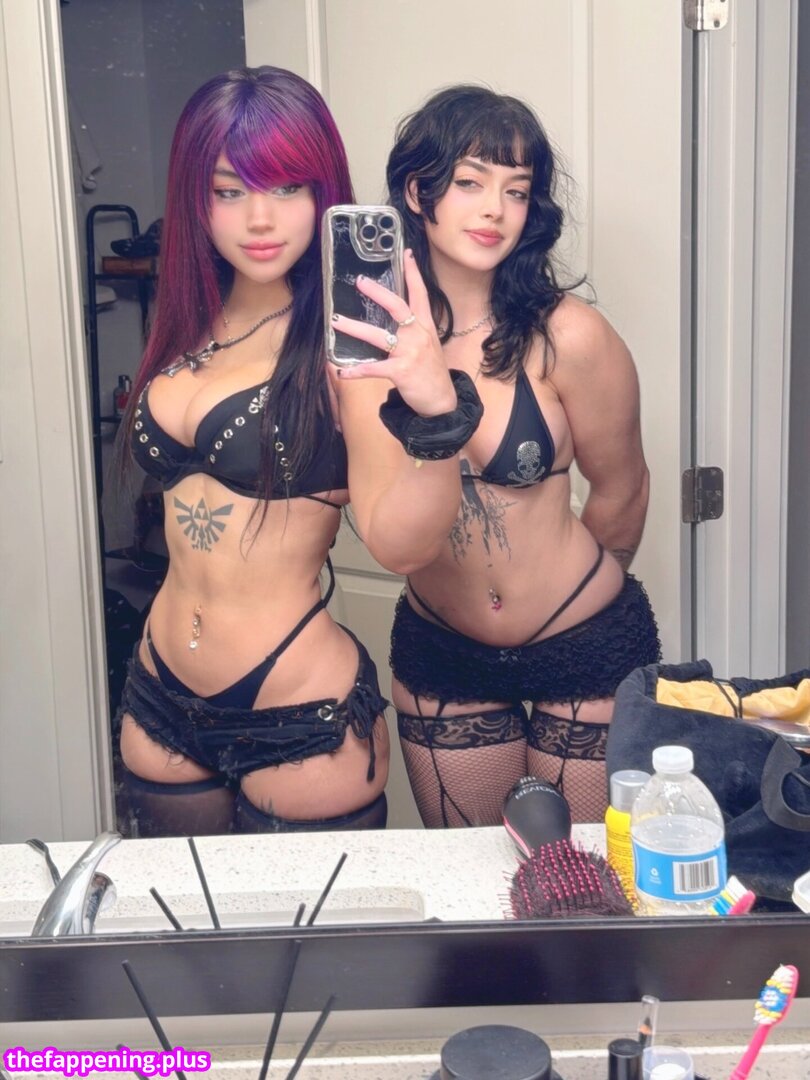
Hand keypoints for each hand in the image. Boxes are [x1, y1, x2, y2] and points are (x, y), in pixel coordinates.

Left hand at [332, 250, 456, 416]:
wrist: (442, 401)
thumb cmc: (431, 372)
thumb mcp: (428, 345)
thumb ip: (414, 330)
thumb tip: (395, 318)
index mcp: (425, 326)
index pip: (420, 294)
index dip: (413, 273)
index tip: (406, 254)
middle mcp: (418, 335)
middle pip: (397, 307)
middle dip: (378, 292)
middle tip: (359, 281)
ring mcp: (409, 353)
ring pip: (378, 336)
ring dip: (354, 328)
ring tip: (336, 322)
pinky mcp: (401, 372)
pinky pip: (374, 369)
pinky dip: (357, 371)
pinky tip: (343, 372)